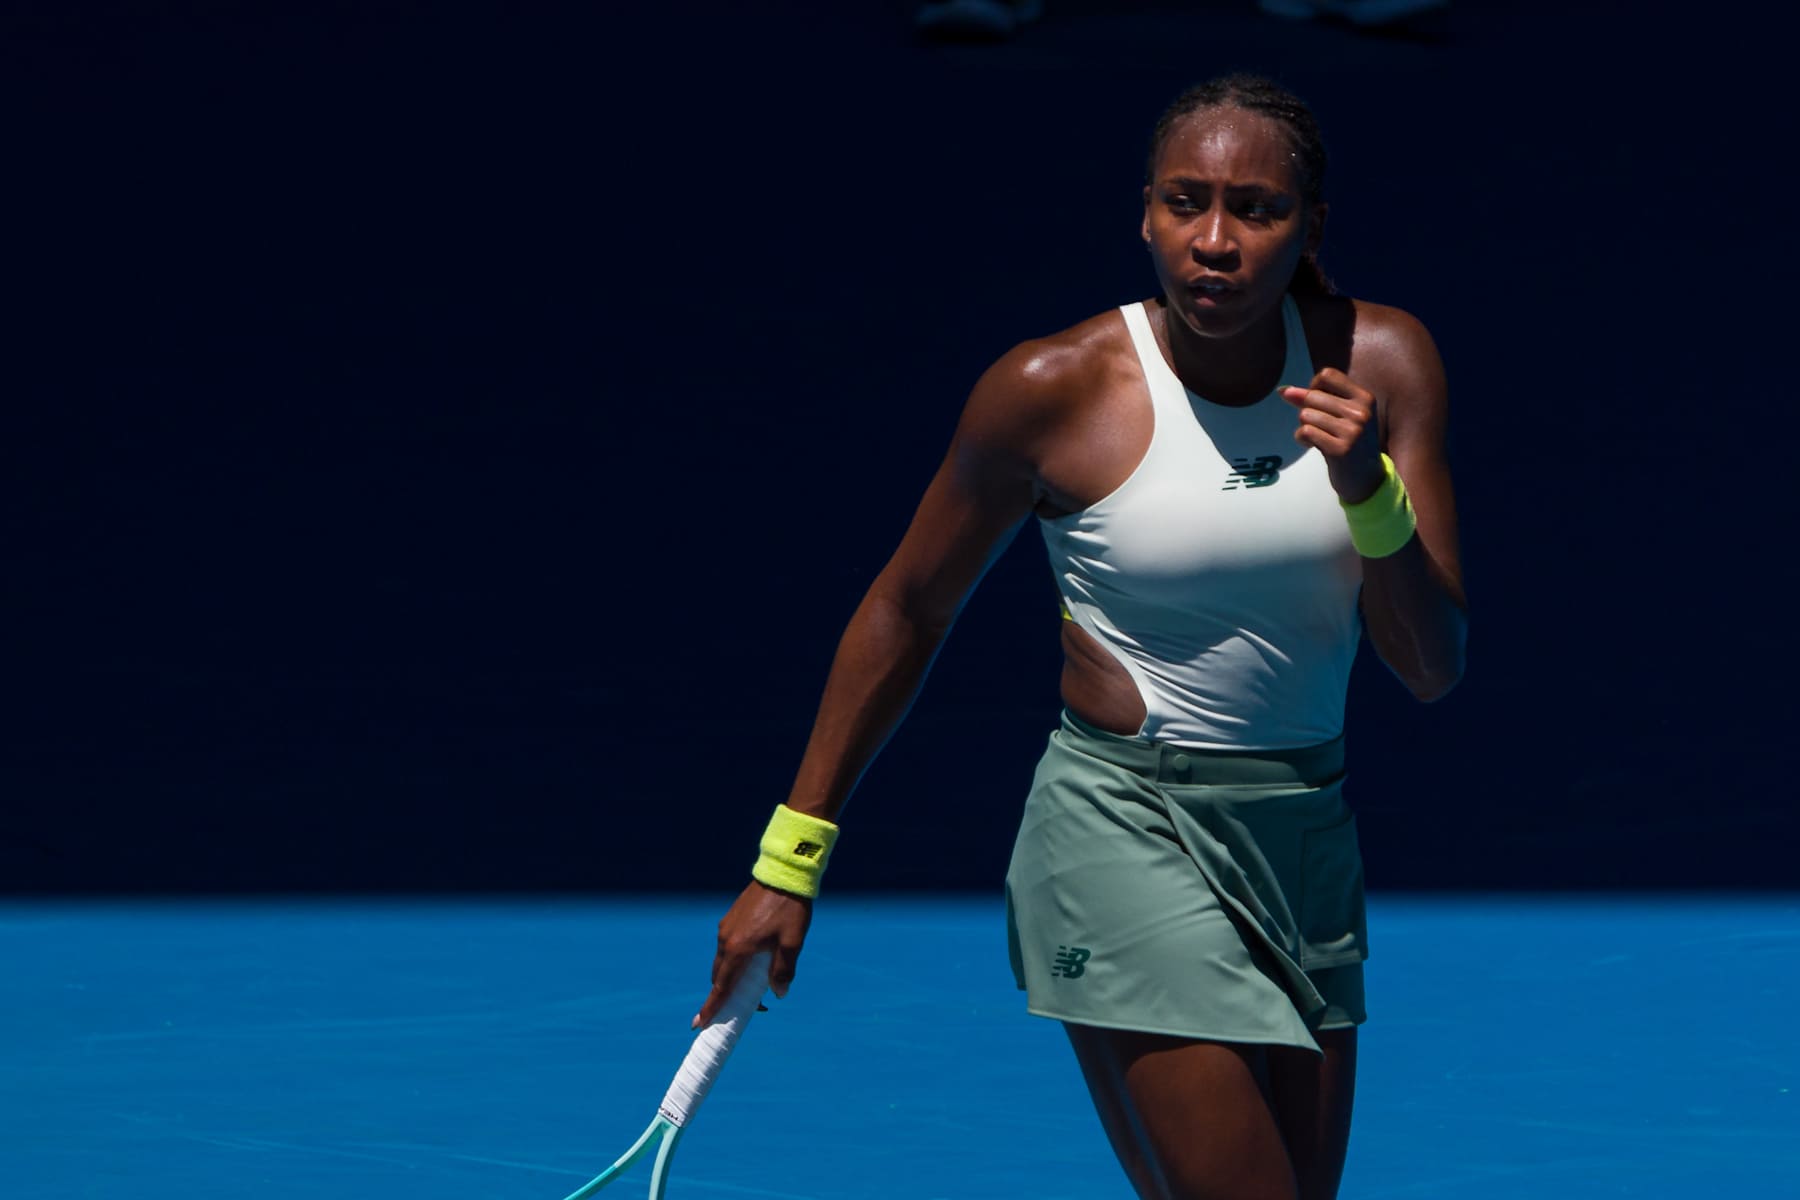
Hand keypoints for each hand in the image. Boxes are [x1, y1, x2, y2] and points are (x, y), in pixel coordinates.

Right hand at [693, 879, 811, 1027]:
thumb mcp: (792, 944)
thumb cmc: (790, 910)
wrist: (784, 874)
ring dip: (733, 975)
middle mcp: (726, 940)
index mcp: (738, 949)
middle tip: (747, 1007)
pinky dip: (735, 959)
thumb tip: (778, 993)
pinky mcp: (731, 918)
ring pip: (724, 961)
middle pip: (720, 977)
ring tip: (756, 983)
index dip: (711, 1007)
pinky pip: (728, 946)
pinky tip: (755, 957)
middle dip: (726, 995)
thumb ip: (783, 971)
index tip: (700, 1025)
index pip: (721, 987)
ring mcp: (726, 927)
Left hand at [1281, 368, 1384, 502]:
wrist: (1366, 477)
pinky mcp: (1340, 450)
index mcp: (1365, 398)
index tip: (1315, 401)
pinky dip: (1301, 438)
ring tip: (1316, 435)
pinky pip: (1305, 432)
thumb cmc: (1350, 440)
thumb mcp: (1342, 415)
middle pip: (1313, 396)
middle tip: (1317, 424)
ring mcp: (1352, 432)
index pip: (1327, 375)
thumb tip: (1283, 390)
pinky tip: (1311, 444)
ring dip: (1303, 426)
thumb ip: (1315, 398)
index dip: (1313, 386)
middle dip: (1306, 409)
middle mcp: (1361, 413)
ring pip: (1306, 414)